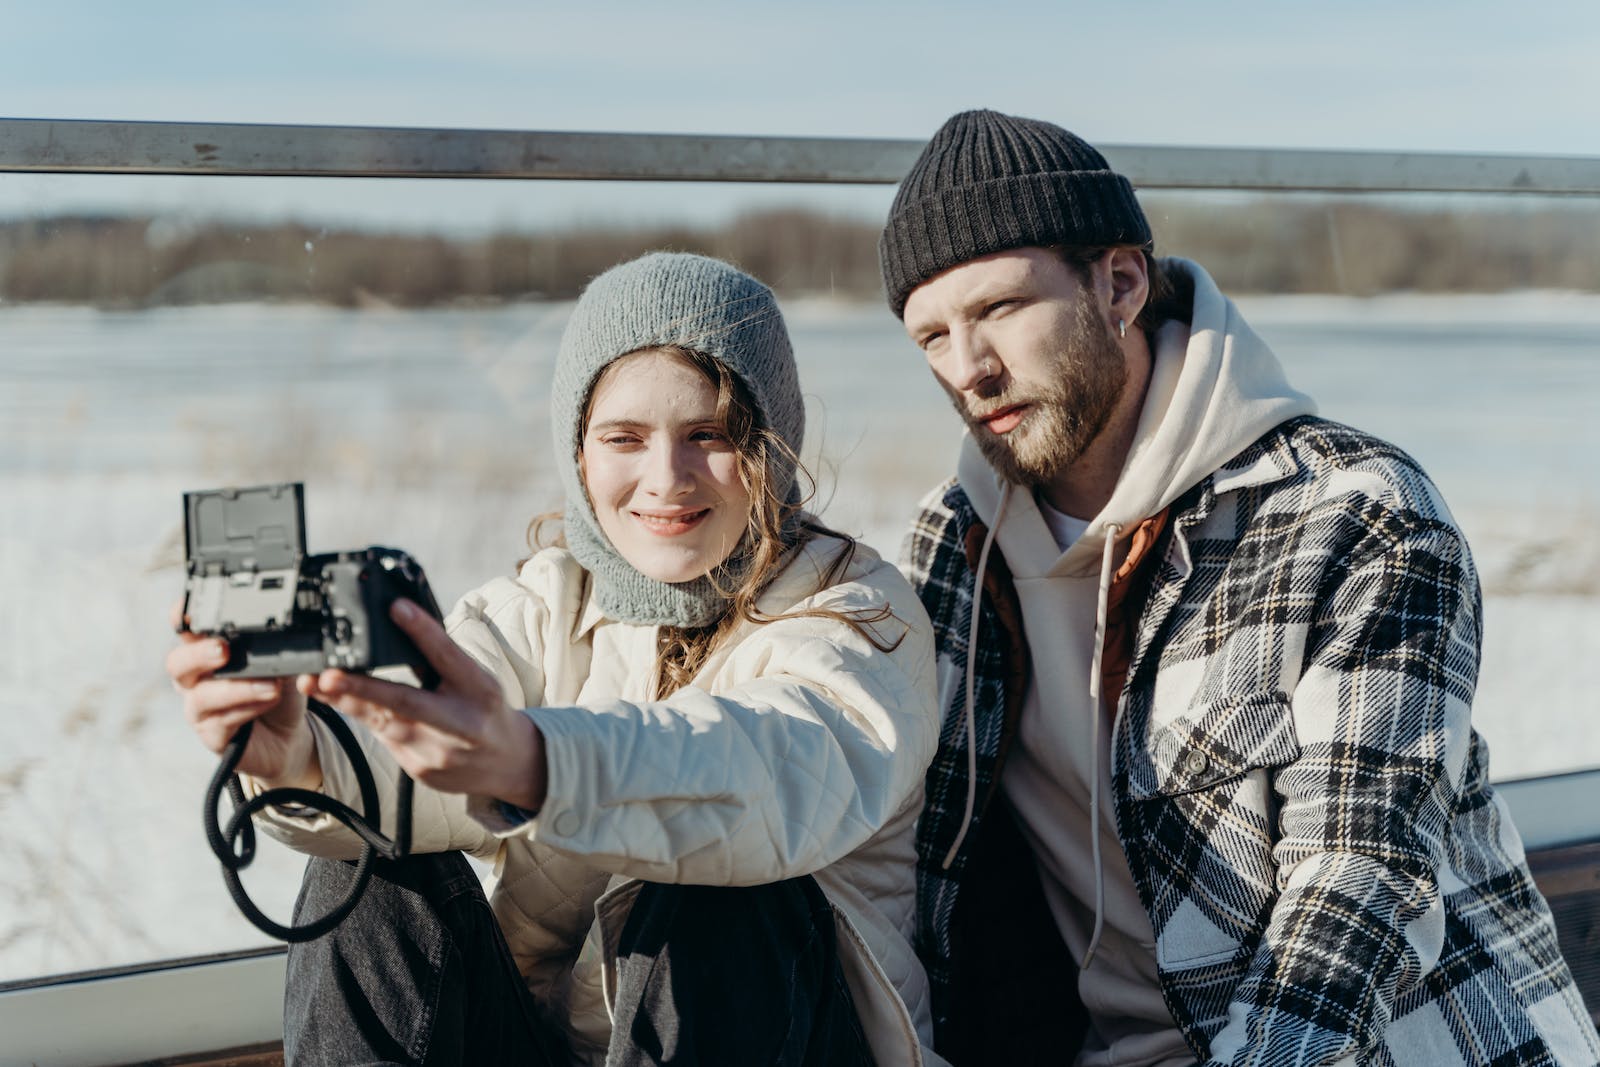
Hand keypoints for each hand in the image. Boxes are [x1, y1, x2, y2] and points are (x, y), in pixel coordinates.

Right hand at [166, 601, 319, 788]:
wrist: (288, 735)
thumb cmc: (277, 690)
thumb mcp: (282, 659)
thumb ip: (274, 643)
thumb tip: (284, 629)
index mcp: (206, 652)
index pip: (187, 631)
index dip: (182, 618)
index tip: (189, 610)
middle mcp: (195, 679)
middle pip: (177, 663)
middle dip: (198, 654)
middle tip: (223, 649)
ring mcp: (200, 708)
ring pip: (201, 696)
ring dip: (237, 687)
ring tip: (271, 683)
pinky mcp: (212, 735)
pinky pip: (221, 722)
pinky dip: (248, 708)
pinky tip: (269, 700)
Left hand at [300, 599, 547, 811]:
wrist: (508, 763)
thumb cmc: (485, 710)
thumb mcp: (475, 678)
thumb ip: (440, 657)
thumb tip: (400, 619)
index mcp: (480, 690)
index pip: (448, 656)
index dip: (422, 631)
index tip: (396, 608)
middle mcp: (461, 725)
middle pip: (405, 703)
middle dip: (362, 689)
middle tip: (327, 675)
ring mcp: (439, 753)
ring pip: (383, 724)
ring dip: (346, 702)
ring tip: (314, 683)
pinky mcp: (420, 770)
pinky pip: (386, 740)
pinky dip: (367, 719)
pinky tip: (350, 704)